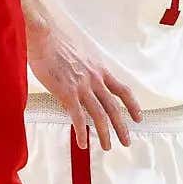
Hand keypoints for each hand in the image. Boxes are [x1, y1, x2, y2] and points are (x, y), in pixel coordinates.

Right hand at [27, 21, 141, 148]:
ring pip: (99, 115)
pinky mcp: (67, 92)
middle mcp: (95, 79)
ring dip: (104, 134)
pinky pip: (78, 117)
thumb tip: (82, 83)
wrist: (44, 36)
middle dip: (122, 127)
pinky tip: (82, 143)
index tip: (138, 117)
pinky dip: (81, 131)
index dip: (133, 105)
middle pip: (114, 107)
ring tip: (107, 147)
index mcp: (99, 70)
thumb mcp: (79, 56)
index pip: (123, 90)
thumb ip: (85, 71)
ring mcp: (82, 86)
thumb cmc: (56, 43)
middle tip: (127, 141)